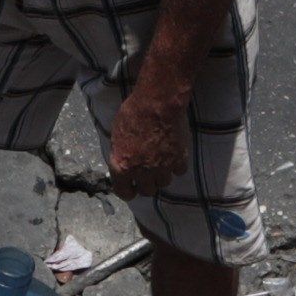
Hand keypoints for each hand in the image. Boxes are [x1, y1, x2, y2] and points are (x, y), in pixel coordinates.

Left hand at [110, 77, 192, 197]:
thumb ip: (121, 154)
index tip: (131, 190)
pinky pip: (179, 171)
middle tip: (148, 174)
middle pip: (147, 191)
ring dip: (162, 175)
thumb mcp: (116, 135)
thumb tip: (124, 161)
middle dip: (147, 184)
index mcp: (122, 166)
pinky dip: (177, 165)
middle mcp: (142, 172)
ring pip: (164, 183)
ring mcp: (162, 168)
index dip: (128, 192)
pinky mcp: (179, 160)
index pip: (123, 192)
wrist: (157, 104)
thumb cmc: (132, 114)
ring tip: (162, 163)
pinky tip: (174, 155)